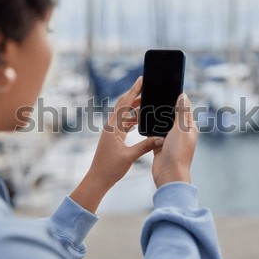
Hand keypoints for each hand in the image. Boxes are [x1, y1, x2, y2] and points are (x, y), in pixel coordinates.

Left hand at [70, 77, 161, 212]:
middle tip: (147, 87)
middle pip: (124, 106)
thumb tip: (160, 138)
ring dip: (135, 108)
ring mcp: (112, 132)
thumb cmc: (110, 168)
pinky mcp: (114, 138)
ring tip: (147, 102)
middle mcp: (111, 126)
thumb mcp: (130, 156)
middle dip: (135, 96)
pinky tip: (141, 120)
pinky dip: (133, 120)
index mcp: (113, 127)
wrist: (98, 179)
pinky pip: (125, 124)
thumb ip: (146, 146)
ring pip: (125, 115)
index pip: (125, 104)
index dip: (134, 91)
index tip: (141, 79)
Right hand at [152, 93, 198, 187]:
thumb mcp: (181, 129)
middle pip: (172, 116)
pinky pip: (154, 134)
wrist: (168, 175)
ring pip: (162, 125)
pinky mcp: (160, 146)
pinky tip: (143, 123)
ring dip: (156, 119)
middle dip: (165, 108)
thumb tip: (183, 96)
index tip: (168, 89)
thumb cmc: (178, 153)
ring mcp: (170, 140)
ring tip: (148, 108)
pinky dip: (150, 129)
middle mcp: (181, 133)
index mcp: (189, 128)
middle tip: (155, 98)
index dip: (177, 100)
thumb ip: (181, 112)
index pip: (184, 109)